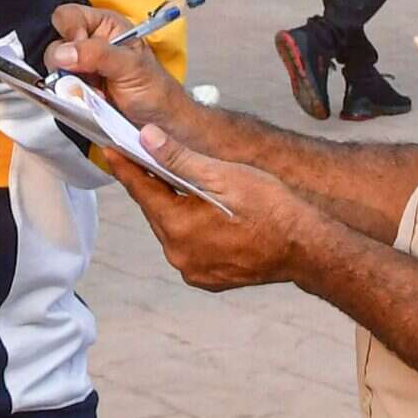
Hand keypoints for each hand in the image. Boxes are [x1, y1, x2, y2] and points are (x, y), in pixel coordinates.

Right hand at [45, 3, 190, 130]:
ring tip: (96, 92)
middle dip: (69, 64)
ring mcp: (81, 67)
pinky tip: (90, 100)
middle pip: (56, 43)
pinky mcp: (76, 88)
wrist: (159, 121)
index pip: (68, 16)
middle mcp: (89, 43)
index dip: (70, 32)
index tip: (81, 52)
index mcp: (104, 25)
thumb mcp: (130, 66)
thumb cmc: (154, 88)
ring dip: (71, 84)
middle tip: (90, 76)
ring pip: (55, 69)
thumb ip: (98, 54)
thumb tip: (64, 52)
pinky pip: (60, 89)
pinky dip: (71, 97)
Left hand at [104, 126, 311, 291]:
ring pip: (171, 229)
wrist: (306, 248)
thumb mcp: (224, 175)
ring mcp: (192, 270)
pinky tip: (203, 215)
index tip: (111, 149)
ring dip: (173, 208)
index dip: (127, 166)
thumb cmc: (271, 207)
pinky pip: (187, 247)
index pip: (142, 190)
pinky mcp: (207, 279)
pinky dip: (190, 229)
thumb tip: (147, 138)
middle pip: (156, 211)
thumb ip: (179, 159)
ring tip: (182, 186)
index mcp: (179, 228)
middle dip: (152, 185)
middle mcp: (179, 255)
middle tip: (147, 160)